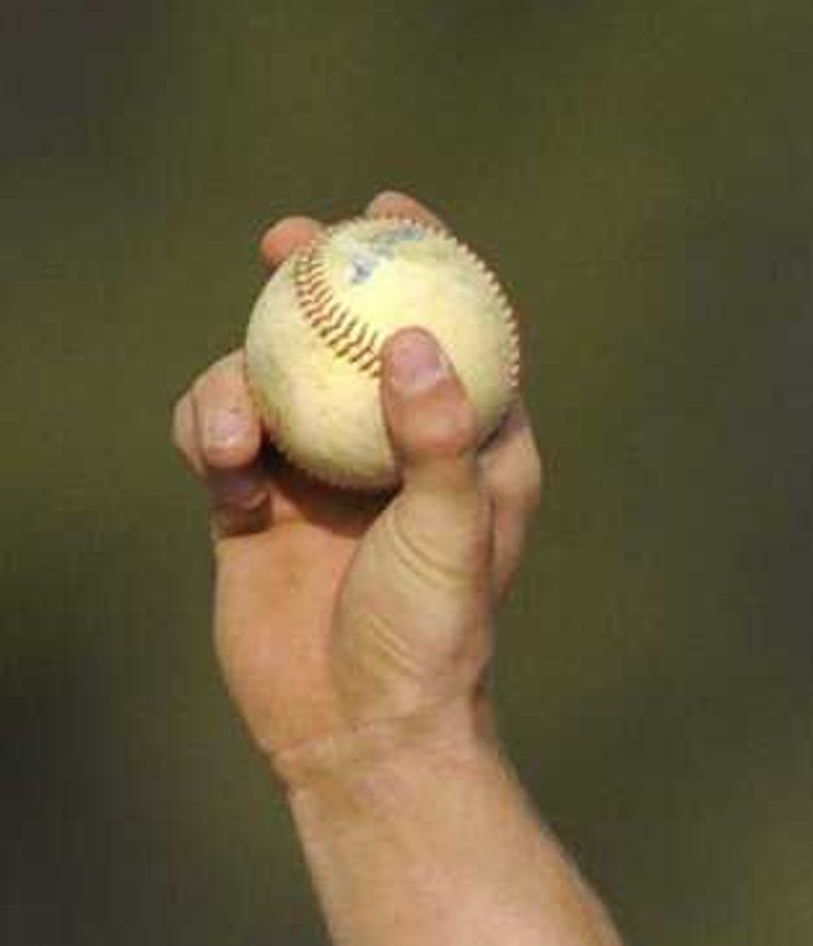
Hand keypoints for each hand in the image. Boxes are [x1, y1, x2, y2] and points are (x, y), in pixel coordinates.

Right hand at [168, 193, 543, 788]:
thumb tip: (419, 347)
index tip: (388, 211)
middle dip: (312, 280)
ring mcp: (322, 476)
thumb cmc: (430, 640)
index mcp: (469, 453)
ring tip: (235, 441)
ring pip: (268, 378)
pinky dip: (210, 431)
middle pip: (347, 336)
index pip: (455, 337)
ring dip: (240, 382)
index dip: (425, 265)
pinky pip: (219, 431)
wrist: (361, 734)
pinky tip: (221, 467)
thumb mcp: (449, 537)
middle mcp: (394, 454)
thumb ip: (436, 443)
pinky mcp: (256, 506)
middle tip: (285, 243)